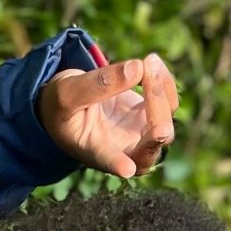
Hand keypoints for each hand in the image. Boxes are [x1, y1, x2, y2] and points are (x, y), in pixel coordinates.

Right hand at [37, 51, 178, 178]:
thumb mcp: (68, 92)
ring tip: (147, 61)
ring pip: (164, 123)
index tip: (126, 170)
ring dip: (160, 89)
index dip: (117, 164)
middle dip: (157, 120)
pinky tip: (150, 62)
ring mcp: (138, 135)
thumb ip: (98, 84)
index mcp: (93, 150)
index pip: (107, 160)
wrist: (71, 101)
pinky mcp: (148, 117)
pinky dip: (163, 80)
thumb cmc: (62, 104)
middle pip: (149, 149)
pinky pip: (168, 103)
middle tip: (150, 81)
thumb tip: (137, 68)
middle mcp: (120, 150)